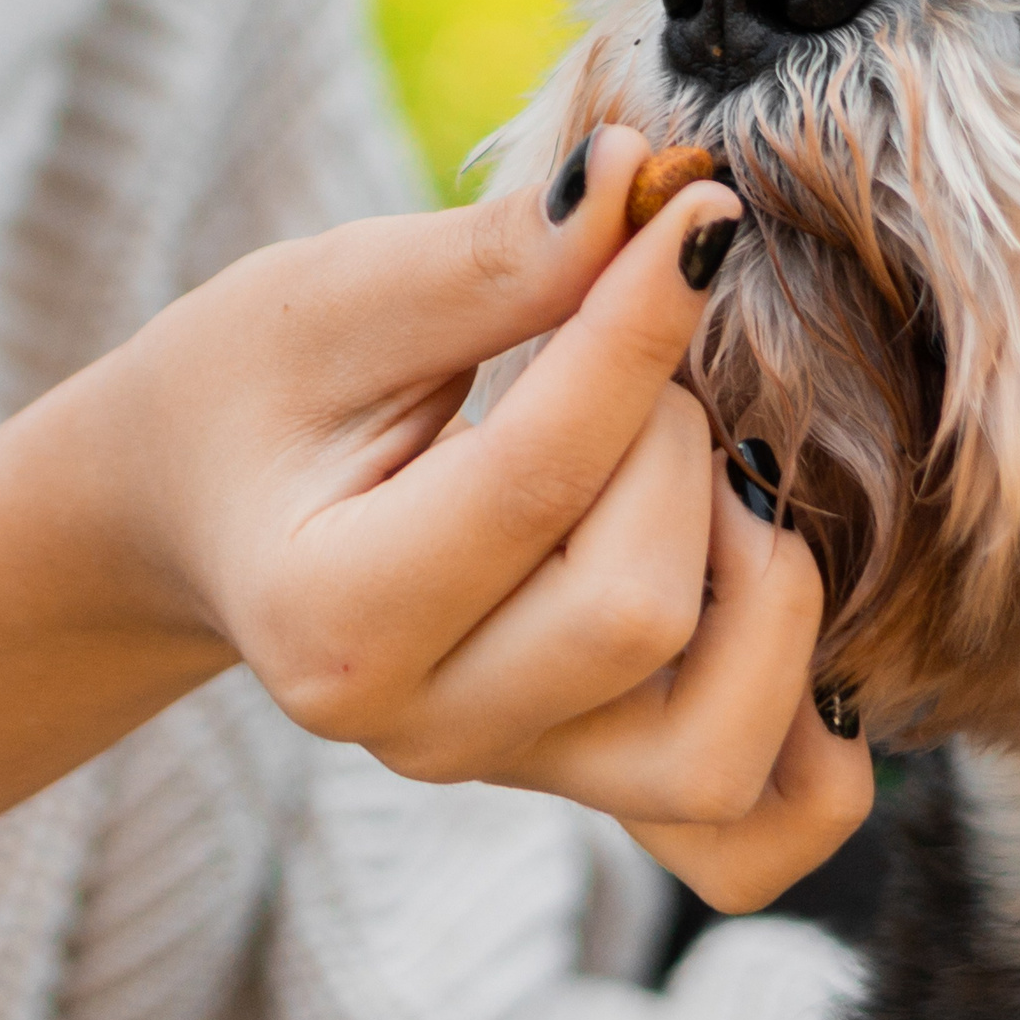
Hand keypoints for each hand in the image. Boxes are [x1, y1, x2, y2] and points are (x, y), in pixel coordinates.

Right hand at [0, 127, 869, 909]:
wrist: (208, 512)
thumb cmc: (263, 394)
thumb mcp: (337, 301)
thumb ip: (496, 260)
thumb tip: (641, 178)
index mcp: (330, 622)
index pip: (543, 481)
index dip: (642, 328)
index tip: (695, 218)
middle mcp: (426, 731)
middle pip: (641, 612)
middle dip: (680, 447)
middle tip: (637, 372)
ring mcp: (525, 776)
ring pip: (722, 747)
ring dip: (760, 582)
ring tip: (698, 482)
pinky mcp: (604, 789)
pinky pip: (760, 841)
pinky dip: (812, 737)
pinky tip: (765, 596)